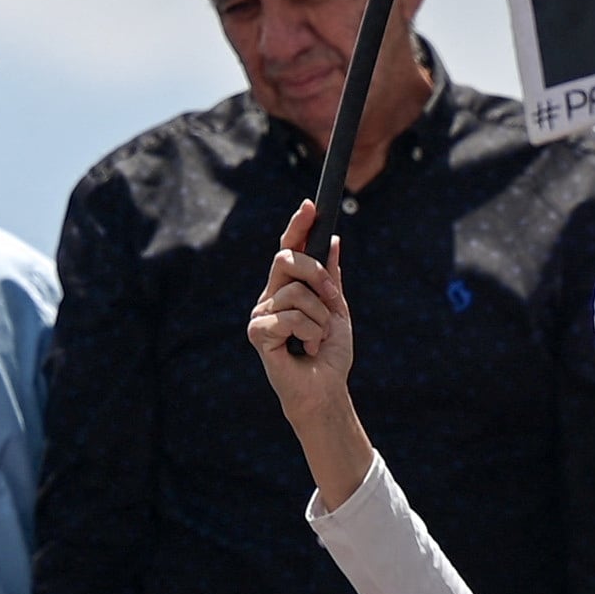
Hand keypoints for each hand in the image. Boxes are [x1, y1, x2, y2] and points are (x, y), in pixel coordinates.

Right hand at [248, 200, 375, 505]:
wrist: (325, 389)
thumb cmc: (328, 353)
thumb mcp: (337, 309)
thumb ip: (331, 278)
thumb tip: (332, 241)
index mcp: (288, 287)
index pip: (289, 248)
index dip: (298, 225)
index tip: (311, 205)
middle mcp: (270, 295)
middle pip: (288, 259)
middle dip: (319, 277)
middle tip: (334, 302)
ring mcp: (261, 312)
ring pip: (296, 292)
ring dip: (320, 318)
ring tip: (317, 339)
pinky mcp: (257, 332)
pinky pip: (290, 317)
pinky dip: (310, 334)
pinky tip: (306, 350)